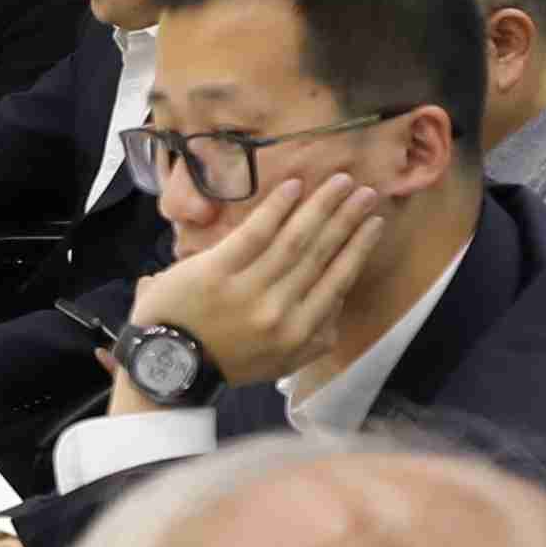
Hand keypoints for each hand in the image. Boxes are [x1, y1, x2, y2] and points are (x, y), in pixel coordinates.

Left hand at [133, 172, 388, 388]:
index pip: (338, 281)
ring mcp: (249, 289)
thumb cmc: (226, 361)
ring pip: (296, 240)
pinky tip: (294, 187)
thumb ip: (315, 339)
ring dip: (322, 206)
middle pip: (322, 254)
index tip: (376, 222)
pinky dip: (277, 208)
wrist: (169, 365)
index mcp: (299, 333)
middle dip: (348, 219)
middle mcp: (280, 310)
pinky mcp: (217, 270)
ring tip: (340, 182)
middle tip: (367, 192)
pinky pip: (255, 233)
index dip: (359, 248)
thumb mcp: (280, 363)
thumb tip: (339, 301)